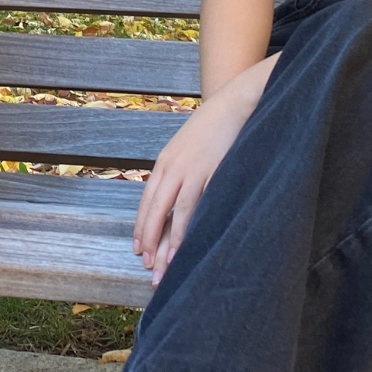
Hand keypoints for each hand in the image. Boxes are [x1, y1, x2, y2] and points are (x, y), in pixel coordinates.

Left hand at [132, 60, 269, 282]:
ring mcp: (190, 170)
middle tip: (147, 267)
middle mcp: (172, 168)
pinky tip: (185, 246)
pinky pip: (195, 206)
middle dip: (149, 241)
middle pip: (154, 210)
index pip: (148, 201)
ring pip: (172, 213)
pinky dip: (187, 228)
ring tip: (163, 267)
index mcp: (164, 162)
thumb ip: (179, 172)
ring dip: (167, 242)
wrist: (233, 104)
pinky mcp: (210, 173)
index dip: (142, 227)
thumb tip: (175, 200)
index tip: (139, 250)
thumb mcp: (187, 149)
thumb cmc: (212, 129)